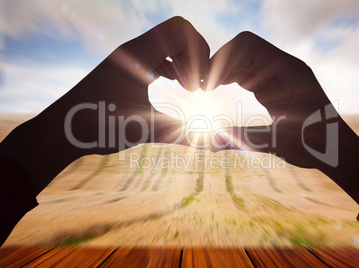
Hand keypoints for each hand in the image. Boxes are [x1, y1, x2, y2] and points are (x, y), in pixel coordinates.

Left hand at [0, 16, 209, 192]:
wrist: (61, 130)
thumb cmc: (98, 127)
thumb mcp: (145, 129)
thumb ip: (184, 133)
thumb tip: (217, 146)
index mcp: (138, 54)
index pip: (181, 29)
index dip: (200, 51)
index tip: (199, 83)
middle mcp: (133, 48)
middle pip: (177, 33)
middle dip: (195, 56)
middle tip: (197, 87)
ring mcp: (128, 57)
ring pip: (166, 43)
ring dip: (183, 61)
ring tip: (189, 89)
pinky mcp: (125, 67)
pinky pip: (156, 55)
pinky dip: (172, 65)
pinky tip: (176, 85)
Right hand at [206, 31, 358, 203]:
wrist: (337, 149)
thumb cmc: (316, 146)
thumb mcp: (278, 143)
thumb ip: (243, 139)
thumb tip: (209, 145)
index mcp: (288, 72)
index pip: (247, 46)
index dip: (222, 60)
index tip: (208, 84)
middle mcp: (284, 67)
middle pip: (243, 47)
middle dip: (220, 63)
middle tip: (203, 86)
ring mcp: (280, 74)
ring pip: (244, 57)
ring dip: (224, 69)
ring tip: (208, 89)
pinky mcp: (275, 84)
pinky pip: (249, 71)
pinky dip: (232, 77)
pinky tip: (220, 89)